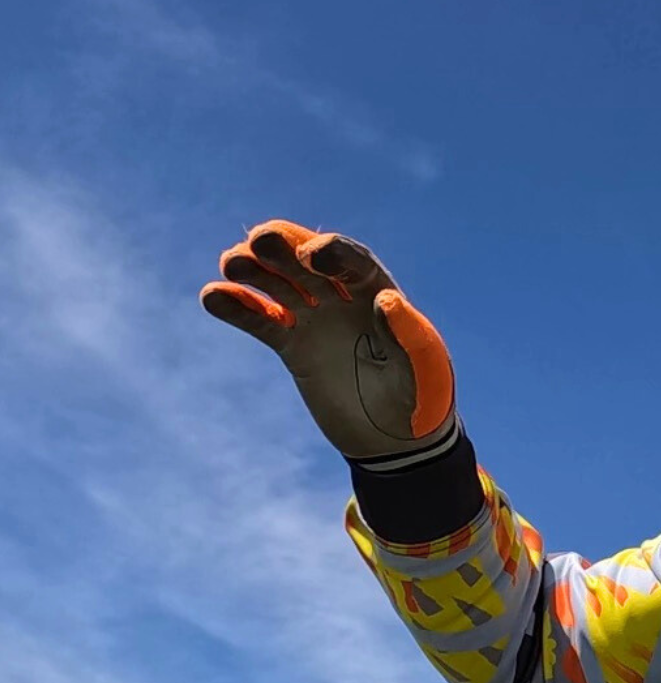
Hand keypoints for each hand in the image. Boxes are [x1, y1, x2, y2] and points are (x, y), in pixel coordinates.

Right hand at [200, 220, 456, 461]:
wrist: (398, 441)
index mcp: (381, 296)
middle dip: (285, 248)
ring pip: (279, 286)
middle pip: (308, 264)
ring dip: (254, 271)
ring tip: (231, 264)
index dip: (333, 253)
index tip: (311, 256)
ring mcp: (317, 321)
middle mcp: (346, 300)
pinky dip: (238, 308)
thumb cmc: (424, 401)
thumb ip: (409, 334)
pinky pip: (262, 321)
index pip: (354, 262)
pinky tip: (212, 297)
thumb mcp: (425, 368)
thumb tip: (385, 299)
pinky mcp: (294, 347)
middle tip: (259, 241)